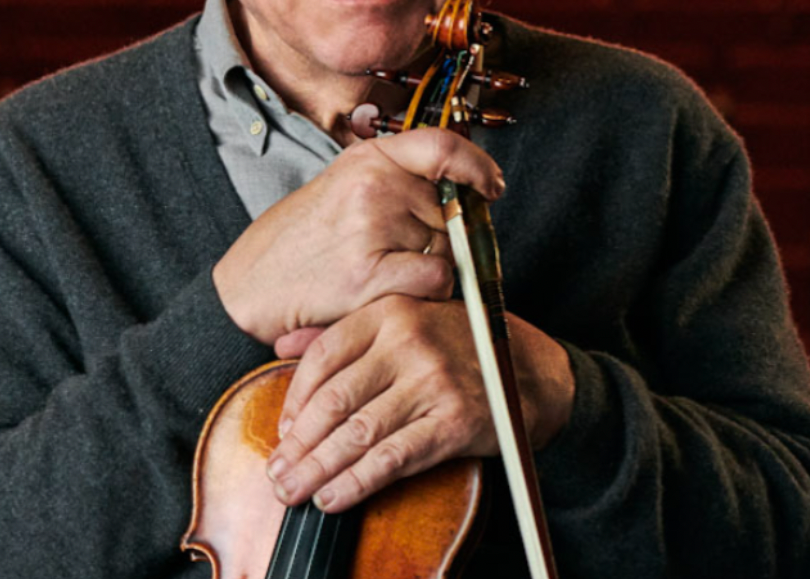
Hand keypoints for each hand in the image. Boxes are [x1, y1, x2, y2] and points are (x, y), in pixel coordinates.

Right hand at [212, 127, 504, 343]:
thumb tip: (467, 192)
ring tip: (384, 270)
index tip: (492, 186)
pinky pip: (435, 279)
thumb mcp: (345, 186)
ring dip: (431, 265)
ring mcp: (371, 227)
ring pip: (447, 248)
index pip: (442, 146)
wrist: (250, 285)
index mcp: (367, 157)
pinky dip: (427, 292)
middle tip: (403, 251)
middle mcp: (372, 184)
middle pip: (451, 208)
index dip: (478, 165)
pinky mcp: (369, 273)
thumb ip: (399, 181)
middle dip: (444, 234)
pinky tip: (392, 291)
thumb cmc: (303, 240)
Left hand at [265, 294, 574, 512]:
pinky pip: (393, 458)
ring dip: (318, 469)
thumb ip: (345, 333)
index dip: (295, 397)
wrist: (531, 371)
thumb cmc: (458, 346)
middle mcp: (410, 339)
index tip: (283, 430)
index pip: (325, 354)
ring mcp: (433, 380)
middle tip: (277, 472)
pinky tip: (333, 498)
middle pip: (336, 398)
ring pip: (358, 432)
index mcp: (391, 310)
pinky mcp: (454, 420)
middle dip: (299, 443)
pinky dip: (357, 483)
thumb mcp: (404, 321)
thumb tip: (280, 346)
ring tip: (293, 491)